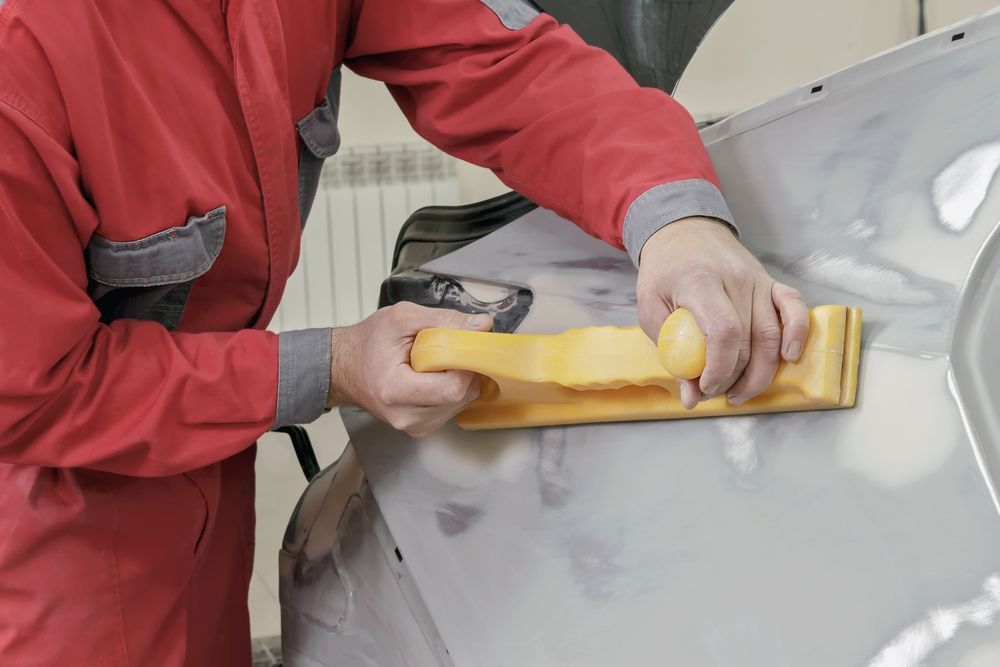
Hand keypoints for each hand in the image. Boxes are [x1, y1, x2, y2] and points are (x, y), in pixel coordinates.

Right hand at [328, 303, 492, 436]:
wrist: (345, 367)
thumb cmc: (368, 343)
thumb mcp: (402, 318)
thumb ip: (443, 320)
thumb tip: (481, 325)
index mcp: (394, 391)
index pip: (452, 388)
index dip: (465, 364)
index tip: (461, 344)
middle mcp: (404, 416)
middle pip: (460, 397)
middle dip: (463, 369)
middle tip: (449, 350)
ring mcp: (413, 425)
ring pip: (460, 403)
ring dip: (458, 379)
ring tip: (436, 362)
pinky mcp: (420, 427)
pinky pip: (452, 408)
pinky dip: (451, 389)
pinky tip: (435, 375)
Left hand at [636, 217, 808, 408]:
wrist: (683, 231)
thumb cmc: (664, 271)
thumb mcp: (649, 306)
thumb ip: (669, 350)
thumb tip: (690, 396)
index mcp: (701, 282)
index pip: (724, 331)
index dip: (720, 368)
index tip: (705, 387)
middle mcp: (735, 279)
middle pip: (749, 340)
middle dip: (734, 378)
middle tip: (715, 394)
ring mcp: (757, 278)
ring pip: (772, 334)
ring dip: (761, 372)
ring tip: (739, 392)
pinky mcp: (770, 280)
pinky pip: (793, 307)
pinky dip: (797, 334)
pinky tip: (789, 358)